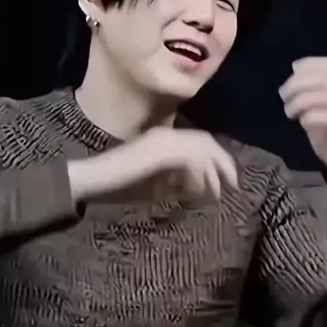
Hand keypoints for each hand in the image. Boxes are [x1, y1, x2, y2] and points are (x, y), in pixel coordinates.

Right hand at [67, 127, 238, 203]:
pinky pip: (190, 158)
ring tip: (220, 193)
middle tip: (234, 186)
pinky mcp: (159, 151)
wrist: (92, 180)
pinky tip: (202, 191)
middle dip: (223, 164)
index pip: (199, 141)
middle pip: (206, 141)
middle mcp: (166, 133)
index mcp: (163, 137)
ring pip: (202, 148)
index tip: (227, 181)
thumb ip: (175, 182)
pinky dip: (200, 175)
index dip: (216, 160)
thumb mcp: (154, 184)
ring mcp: (163, 139)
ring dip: (214, 172)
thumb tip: (197, 188)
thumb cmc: (117, 185)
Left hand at [279, 57, 326, 175]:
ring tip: (289, 112)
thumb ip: (310, 95)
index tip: (293, 68)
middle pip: (323, 79)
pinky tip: (302, 122)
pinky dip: (309, 117)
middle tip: (283, 95)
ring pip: (323, 95)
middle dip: (298, 83)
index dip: (312, 63)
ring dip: (300, 101)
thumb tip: (293, 78)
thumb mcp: (319, 110)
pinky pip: (326, 116)